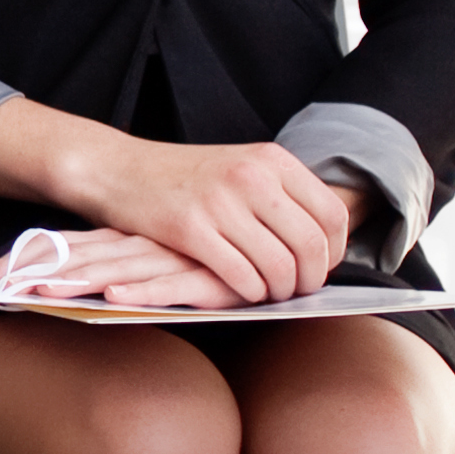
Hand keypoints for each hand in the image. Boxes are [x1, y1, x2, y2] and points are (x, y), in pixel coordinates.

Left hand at [0, 226, 240, 311]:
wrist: (272, 236)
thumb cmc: (205, 251)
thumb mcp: (148, 256)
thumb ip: (111, 263)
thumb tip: (65, 281)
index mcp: (122, 240)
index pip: (63, 248)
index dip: (22, 261)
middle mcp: (140, 246)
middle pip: (77, 260)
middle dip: (33, 275)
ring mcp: (171, 259)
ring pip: (116, 271)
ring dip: (78, 282)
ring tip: (40, 292)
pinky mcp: (207, 277)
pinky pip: (171, 286)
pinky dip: (143, 291)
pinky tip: (117, 297)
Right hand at [47, 129, 349, 306]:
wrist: (119, 168)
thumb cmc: (182, 176)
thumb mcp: (240, 166)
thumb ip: (281, 192)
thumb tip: (324, 238)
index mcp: (272, 160)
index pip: (332, 214)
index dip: (335, 250)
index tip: (322, 266)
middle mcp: (252, 178)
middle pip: (310, 244)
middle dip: (312, 278)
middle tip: (300, 289)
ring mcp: (220, 203)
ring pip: (278, 265)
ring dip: (281, 290)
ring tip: (272, 293)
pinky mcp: (190, 229)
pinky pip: (240, 274)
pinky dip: (250, 292)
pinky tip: (245, 291)